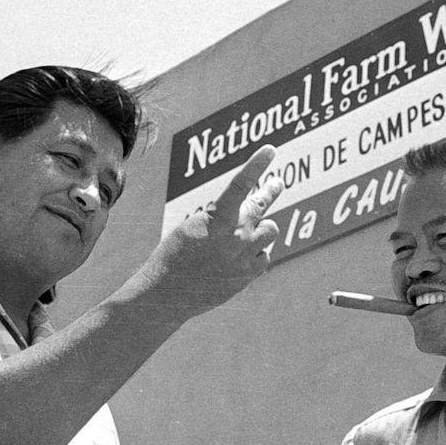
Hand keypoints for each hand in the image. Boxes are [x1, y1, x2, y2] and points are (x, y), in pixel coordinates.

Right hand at [140, 145, 283, 315]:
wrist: (168, 294)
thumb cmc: (174, 255)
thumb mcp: (193, 226)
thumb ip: (221, 216)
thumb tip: (245, 210)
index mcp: (217, 219)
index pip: (241, 185)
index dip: (256, 165)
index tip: (270, 150)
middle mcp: (236, 236)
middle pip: (262, 205)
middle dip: (270, 190)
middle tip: (277, 183)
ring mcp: (245, 257)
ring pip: (270, 230)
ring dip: (262, 227)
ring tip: (248, 230)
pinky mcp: (249, 275)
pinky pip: (265, 256)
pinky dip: (256, 254)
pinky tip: (240, 257)